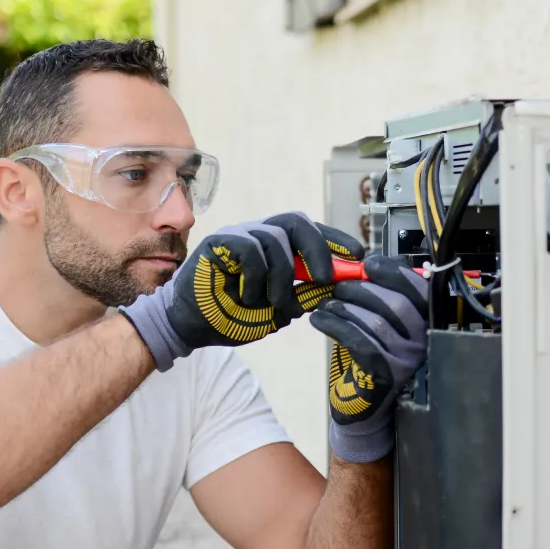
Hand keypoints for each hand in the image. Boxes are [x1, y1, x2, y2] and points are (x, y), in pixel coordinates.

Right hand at [120, 212, 364, 370]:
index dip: (336, 240)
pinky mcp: (219, 241)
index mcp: (275, 249)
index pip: (310, 232)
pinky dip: (256, 276)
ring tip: (273, 303)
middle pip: (297, 221)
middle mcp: (258, 235)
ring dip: (281, 277)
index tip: (358, 256)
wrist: (191, 327)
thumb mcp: (277, 312)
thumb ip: (303, 297)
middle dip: (318, 247)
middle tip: (326, 277)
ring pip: (275, 238)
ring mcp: (238, 235)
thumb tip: (335, 287)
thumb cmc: (231, 317)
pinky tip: (247, 295)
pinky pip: (250, 248)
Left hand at [308, 254, 427, 462]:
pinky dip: (335, 325)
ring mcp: (405, 360)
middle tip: (337, 286)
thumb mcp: (379, 322)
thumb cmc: (369, 358)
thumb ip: (378, 296)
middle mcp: (422, 342)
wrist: (363, 407)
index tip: (367, 263)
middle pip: (396, 303)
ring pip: (374, 321)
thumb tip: (360, 265)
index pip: (419, 288)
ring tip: (325, 304)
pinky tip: (319, 320)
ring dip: (344, 307)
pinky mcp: (383, 375)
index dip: (393, 271)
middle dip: (361, 288)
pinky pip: (358, 342)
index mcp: (425, 323)